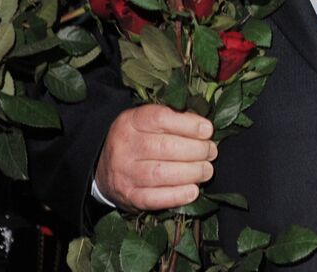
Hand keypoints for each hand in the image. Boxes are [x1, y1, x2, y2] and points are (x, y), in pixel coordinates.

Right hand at [95, 106, 216, 211]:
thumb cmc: (137, 140)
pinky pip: (154, 198)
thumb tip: (204, 127)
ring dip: (191, 172)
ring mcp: (125, 173)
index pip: (161, 118)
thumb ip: (173, 119)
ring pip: (161, 173)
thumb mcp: (147, 122)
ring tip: (206, 170)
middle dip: (196, 150)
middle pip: (165, 147)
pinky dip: (177, 196)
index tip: (207, 130)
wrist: (105, 169)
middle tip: (211, 152)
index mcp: (130, 122)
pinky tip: (193, 191)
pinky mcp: (129, 196)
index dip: (188, 124)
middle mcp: (125, 146)